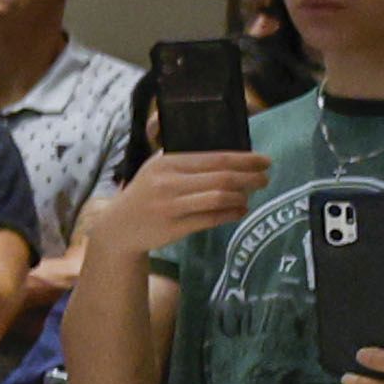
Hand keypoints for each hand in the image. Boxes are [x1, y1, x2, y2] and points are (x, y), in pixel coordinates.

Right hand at [99, 145, 268, 252]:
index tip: (265, 160)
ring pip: (219, 199)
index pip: (216, 158)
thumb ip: (185, 158)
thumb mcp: (156, 169)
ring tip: (250, 196)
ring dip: (242, 197)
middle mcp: (168, 183)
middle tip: (265, 179)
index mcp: (167, 164)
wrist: (118, 227)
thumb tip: (230, 155)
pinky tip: (240, 211)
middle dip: (250, 177)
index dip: (245, 159)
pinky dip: (231, 214)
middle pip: (222, 178)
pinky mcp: (174, 228)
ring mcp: (171, 207)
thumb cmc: (144, 194)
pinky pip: (212, 219)